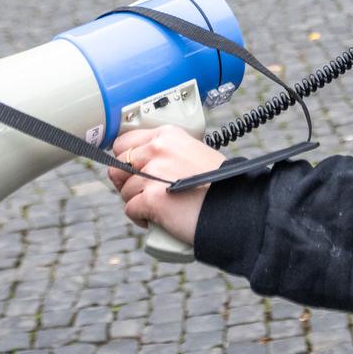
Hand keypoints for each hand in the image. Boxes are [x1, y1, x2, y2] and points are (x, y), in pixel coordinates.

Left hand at [107, 126, 224, 246]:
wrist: (233, 206)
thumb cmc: (217, 184)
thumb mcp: (193, 153)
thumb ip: (167, 153)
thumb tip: (137, 164)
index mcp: (168, 135)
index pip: (124, 142)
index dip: (126, 160)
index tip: (131, 171)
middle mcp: (159, 149)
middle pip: (118, 167)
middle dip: (127, 182)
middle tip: (143, 192)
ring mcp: (153, 173)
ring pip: (124, 191)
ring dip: (137, 202)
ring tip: (158, 206)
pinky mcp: (150, 198)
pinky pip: (130, 210)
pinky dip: (141, 218)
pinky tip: (157, 218)